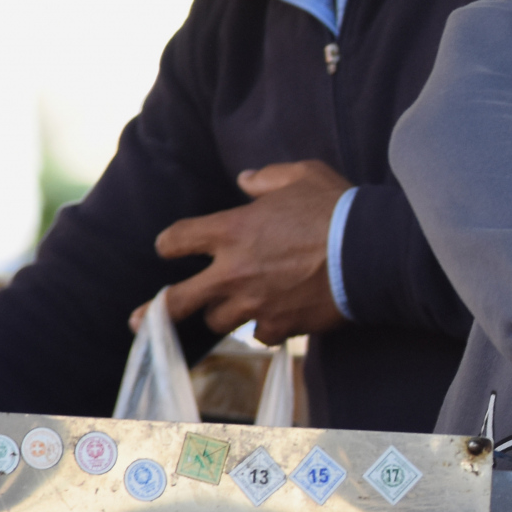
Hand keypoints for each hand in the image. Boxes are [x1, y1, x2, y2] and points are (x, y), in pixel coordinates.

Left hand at [148, 160, 350, 343]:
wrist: (371, 253)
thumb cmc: (337, 209)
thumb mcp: (303, 175)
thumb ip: (267, 178)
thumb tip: (246, 181)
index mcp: (231, 231)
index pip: (177, 240)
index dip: (170, 244)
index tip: (169, 248)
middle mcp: (234, 272)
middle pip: (179, 300)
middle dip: (157, 310)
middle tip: (140, 320)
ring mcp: (255, 304)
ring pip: (219, 321)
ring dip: (223, 313)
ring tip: (233, 308)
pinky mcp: (281, 325)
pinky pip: (260, 335)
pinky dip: (265, 327)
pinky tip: (276, 318)